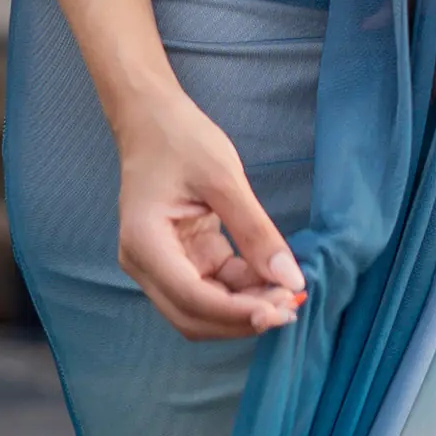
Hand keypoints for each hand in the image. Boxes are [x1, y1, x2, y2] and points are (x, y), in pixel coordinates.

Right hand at [113, 81, 307, 341]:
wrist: (152, 117)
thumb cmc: (181, 138)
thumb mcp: (224, 178)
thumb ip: (256, 232)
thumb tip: (291, 280)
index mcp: (145, 243)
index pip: (192, 298)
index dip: (238, 313)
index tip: (283, 309)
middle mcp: (144, 263)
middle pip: (193, 316)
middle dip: (242, 318)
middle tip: (291, 307)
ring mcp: (158, 264)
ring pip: (201, 308)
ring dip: (242, 308)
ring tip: (286, 295)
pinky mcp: (176, 257)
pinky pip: (208, 287)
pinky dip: (239, 289)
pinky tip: (269, 279)